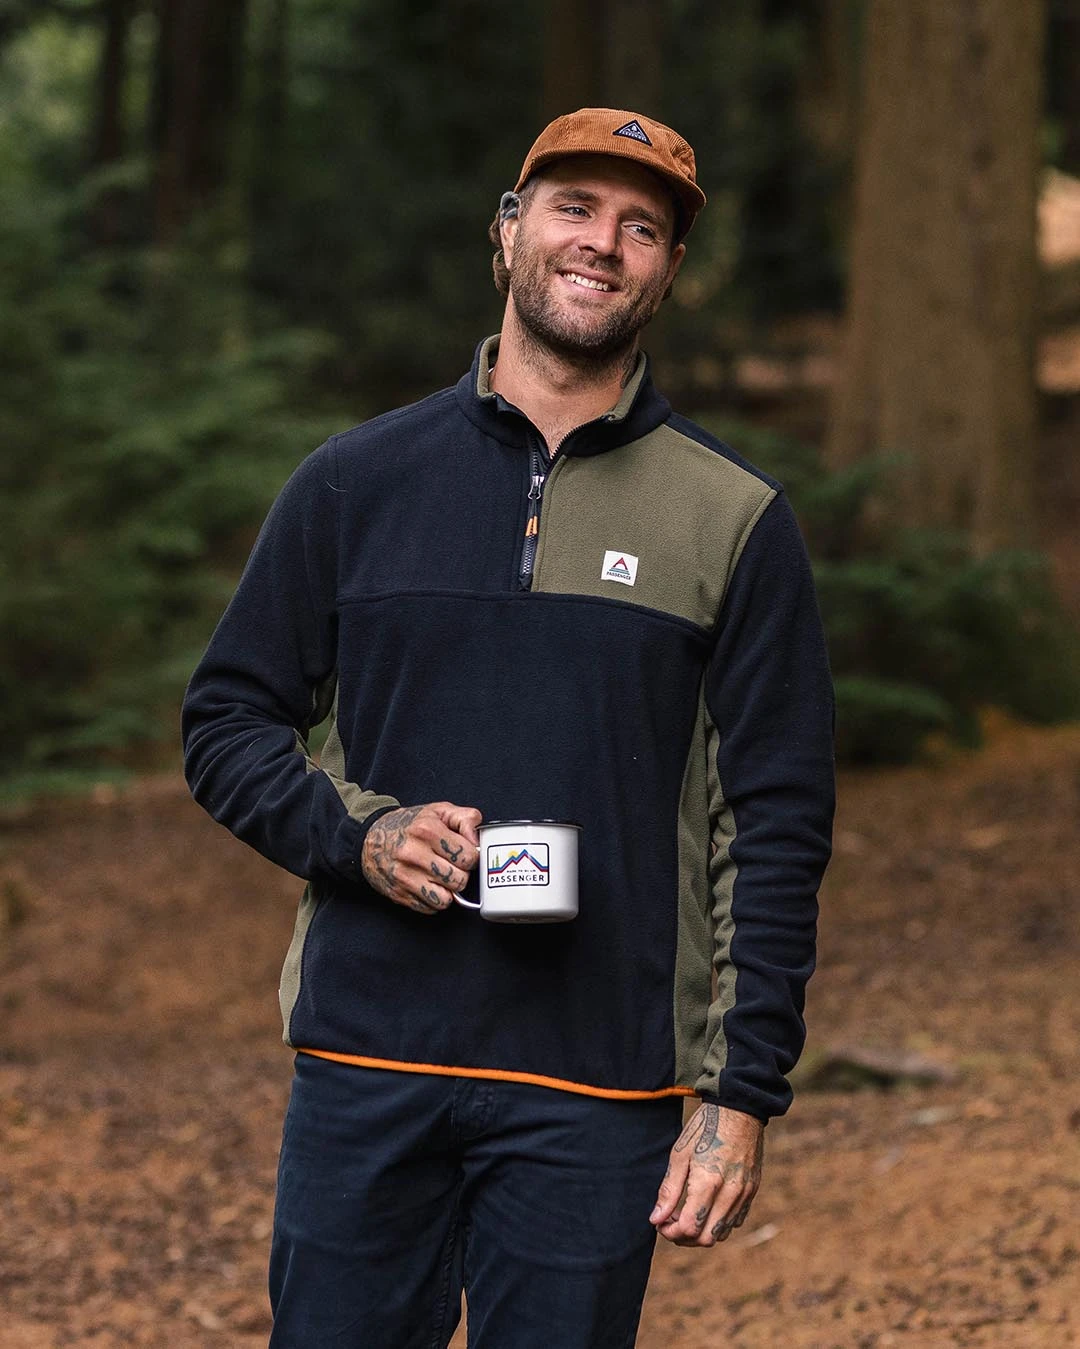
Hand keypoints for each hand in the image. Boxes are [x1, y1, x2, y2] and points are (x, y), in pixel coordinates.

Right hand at [361, 802, 480, 915]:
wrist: (370, 838)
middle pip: (460, 880)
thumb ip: (466, 819)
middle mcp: (414, 854)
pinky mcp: (399, 894)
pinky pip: (431, 908)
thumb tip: (477, 841)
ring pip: (447, 899)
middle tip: (450, 864)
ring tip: (440, 875)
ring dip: (448, 889)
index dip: (470, 856)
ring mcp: (405, 876)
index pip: (469, 857)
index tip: (462, 853)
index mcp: (427, 830)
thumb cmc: (409, 825)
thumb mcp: (439, 811)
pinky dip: (434, 899)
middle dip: (460, 873)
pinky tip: (428, 884)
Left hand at [650, 1103, 763, 1246]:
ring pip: (722, 1233)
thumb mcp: (680, 1154)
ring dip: (701, 1232)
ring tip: (686, 1215)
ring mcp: (744, 1194)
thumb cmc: (704, 1127)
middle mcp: (730, 1193)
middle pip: (706, 1238)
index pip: (689, 1227)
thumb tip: (656, 1218)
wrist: (739, 1109)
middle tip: (670, 1223)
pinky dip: (718, 1224)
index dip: (670, 1232)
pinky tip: (706, 1208)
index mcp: (709, 1183)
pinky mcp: (752, 1191)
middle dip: (684, 1238)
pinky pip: (735, 1221)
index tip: (660, 1223)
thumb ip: (669, 1190)